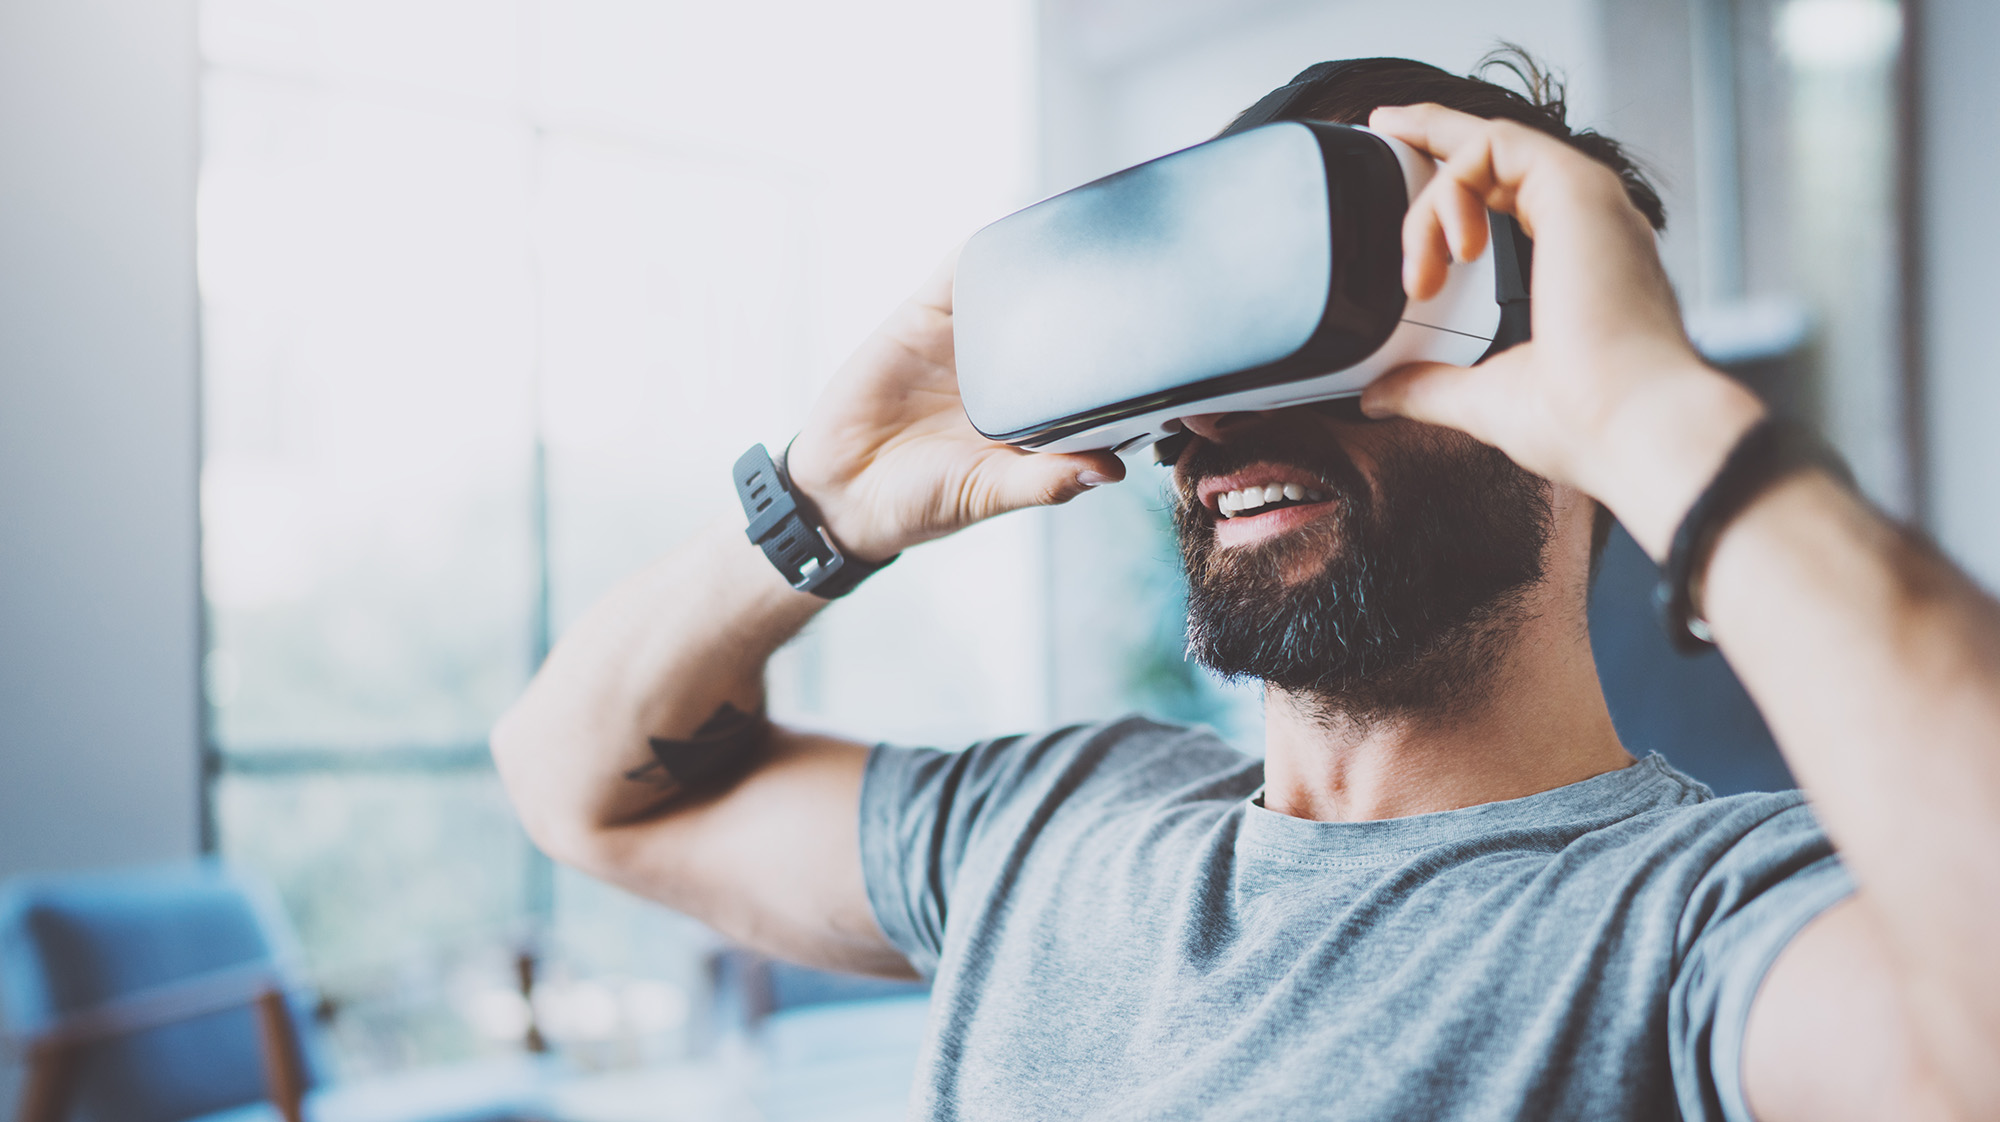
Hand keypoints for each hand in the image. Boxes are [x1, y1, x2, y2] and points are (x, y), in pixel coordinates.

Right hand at [783, 250, 1125, 561]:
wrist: (839, 492)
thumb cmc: (921, 502)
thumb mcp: (988, 495)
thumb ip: (1044, 481)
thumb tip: (1110, 471)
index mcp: (1035, 414)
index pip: (1090, 375)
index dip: (1122, 357)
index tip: (1167, 339)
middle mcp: (1009, 371)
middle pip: (1061, 319)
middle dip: (1094, 293)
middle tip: (1140, 266)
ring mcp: (968, 340)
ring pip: (1016, 284)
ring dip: (1044, 259)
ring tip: (1087, 232)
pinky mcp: (926, 316)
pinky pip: (960, 272)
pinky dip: (983, 250)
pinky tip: (1011, 233)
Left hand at [1358, 103, 1765, 559]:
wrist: (1629, 425)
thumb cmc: (1580, 421)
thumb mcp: (1484, 398)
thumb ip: (1430, 385)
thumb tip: (1379, 394)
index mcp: (1577, 264)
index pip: (1510, 195)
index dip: (1456, 179)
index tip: (1404, 163)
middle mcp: (1588, 223)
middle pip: (1502, 151)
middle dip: (1434, 132)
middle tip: (1384, 127)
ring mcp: (1585, 201)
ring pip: (1486, 152)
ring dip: (1431, 204)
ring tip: (1420, 280)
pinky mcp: (1574, 187)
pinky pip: (1491, 149)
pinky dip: (1449, 193)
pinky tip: (1448, 254)